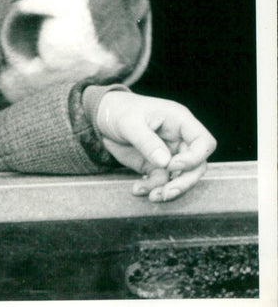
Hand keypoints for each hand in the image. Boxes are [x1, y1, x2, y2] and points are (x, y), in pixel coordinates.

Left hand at [95, 90, 216, 201]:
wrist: (102, 117)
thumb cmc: (118, 110)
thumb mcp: (129, 122)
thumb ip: (147, 141)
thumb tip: (165, 163)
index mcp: (179, 121)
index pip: (204, 142)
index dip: (194, 158)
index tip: (171, 165)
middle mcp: (179, 138)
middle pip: (197, 166)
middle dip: (184, 182)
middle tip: (166, 192)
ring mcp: (169, 153)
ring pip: (181, 178)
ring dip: (168, 190)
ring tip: (151, 196)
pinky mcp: (157, 165)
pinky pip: (162, 182)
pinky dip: (152, 189)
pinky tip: (137, 189)